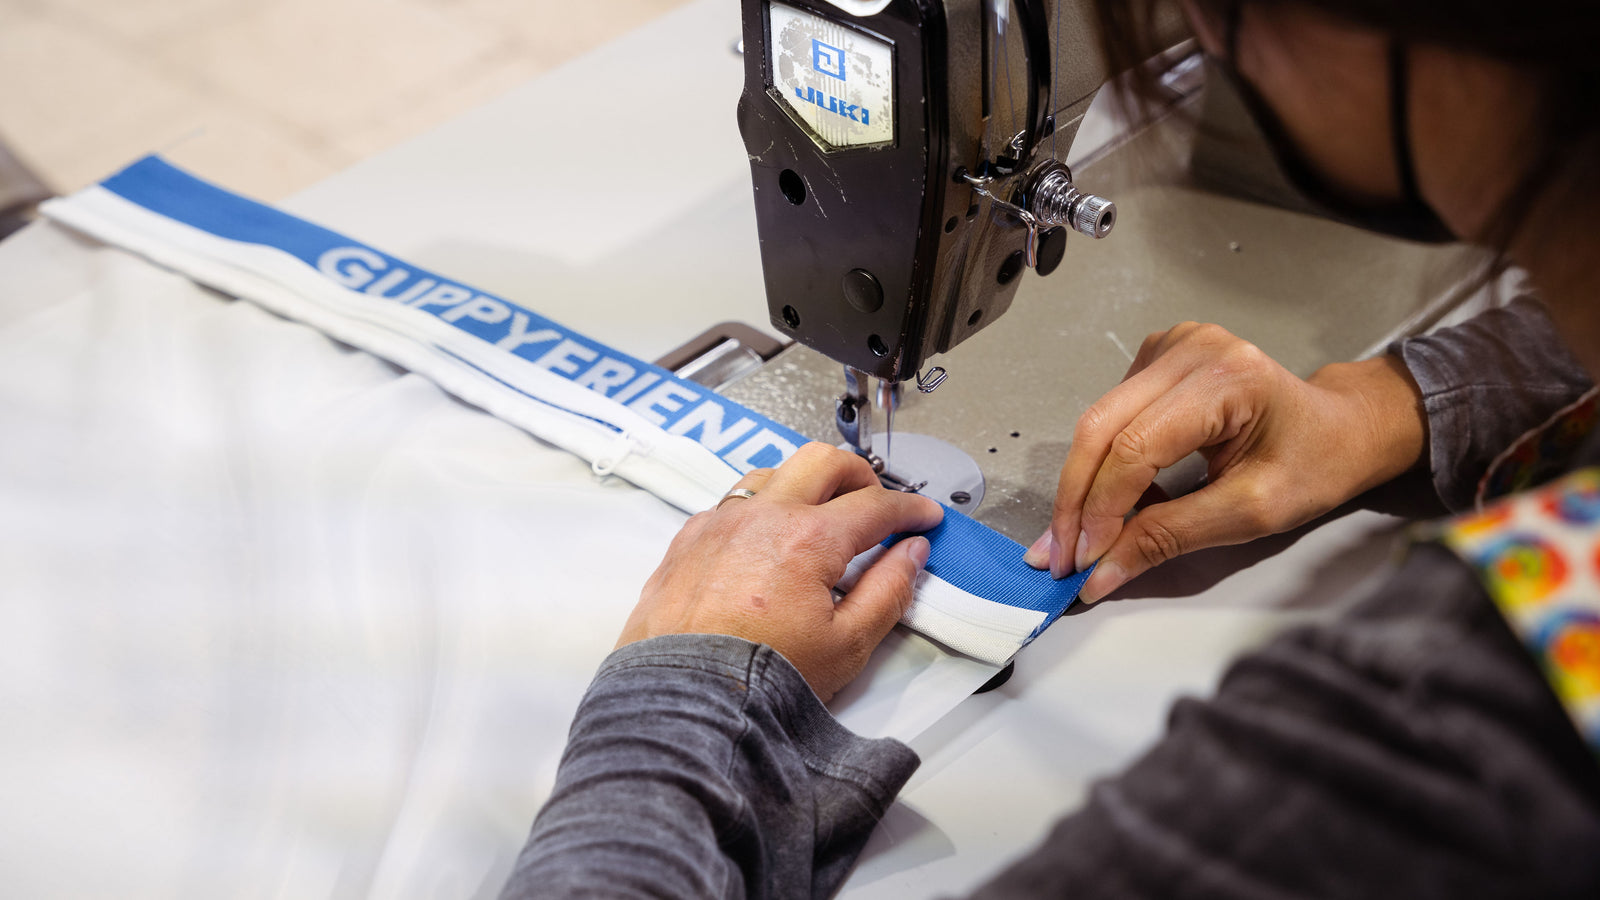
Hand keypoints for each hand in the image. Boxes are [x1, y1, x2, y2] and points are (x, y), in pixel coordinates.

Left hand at [617, 443, 944, 699]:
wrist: (685, 702)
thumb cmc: (758, 680)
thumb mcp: (846, 645)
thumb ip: (888, 591)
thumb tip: (910, 554)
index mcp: (807, 538)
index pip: (875, 505)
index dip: (909, 508)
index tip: (923, 516)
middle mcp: (762, 516)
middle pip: (824, 462)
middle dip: (860, 476)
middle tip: (877, 503)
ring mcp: (720, 522)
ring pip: (774, 473)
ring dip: (806, 485)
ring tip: (821, 518)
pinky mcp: (689, 539)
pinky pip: (732, 502)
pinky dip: (761, 509)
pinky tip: (768, 541)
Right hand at [1024, 322, 1425, 600]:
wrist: (1341, 426)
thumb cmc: (1314, 464)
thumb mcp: (1250, 513)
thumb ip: (1169, 538)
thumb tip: (1099, 573)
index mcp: (1226, 378)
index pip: (1135, 448)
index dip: (1101, 510)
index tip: (1082, 563)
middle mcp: (1191, 348)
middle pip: (1101, 428)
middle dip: (1076, 501)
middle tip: (1059, 556)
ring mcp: (1171, 345)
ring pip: (1097, 423)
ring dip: (1083, 486)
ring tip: (1084, 538)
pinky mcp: (1157, 356)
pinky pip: (1110, 415)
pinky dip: (1104, 464)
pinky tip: (1121, 497)